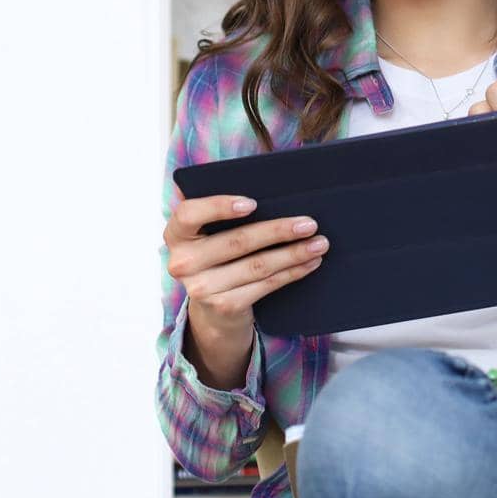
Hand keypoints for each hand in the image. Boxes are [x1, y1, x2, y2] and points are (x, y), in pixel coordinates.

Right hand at [163, 193, 328, 331]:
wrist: (213, 310)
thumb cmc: (219, 256)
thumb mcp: (211, 234)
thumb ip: (222, 212)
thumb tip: (271, 188)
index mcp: (176, 235)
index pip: (188, 214)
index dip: (218, 207)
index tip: (252, 203)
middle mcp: (183, 262)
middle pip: (237, 241)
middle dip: (278, 230)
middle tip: (310, 223)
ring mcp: (201, 288)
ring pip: (257, 265)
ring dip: (294, 253)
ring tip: (320, 243)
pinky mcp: (224, 306)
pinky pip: (265, 285)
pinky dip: (292, 272)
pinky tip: (310, 263)